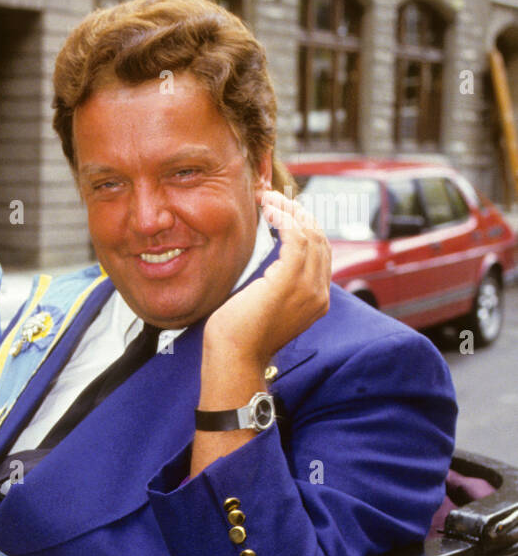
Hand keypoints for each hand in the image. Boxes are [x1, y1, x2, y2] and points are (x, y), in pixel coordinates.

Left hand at [203, 190, 330, 373]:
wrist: (234, 356)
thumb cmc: (239, 335)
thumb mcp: (266, 307)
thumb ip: (277, 289)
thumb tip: (271, 273)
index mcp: (316, 300)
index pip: (321, 254)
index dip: (305, 227)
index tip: (283, 212)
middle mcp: (319, 294)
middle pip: (321, 240)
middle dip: (299, 213)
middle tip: (275, 198)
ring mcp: (308, 288)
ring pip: (310, 234)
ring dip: (289, 211)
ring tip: (268, 199)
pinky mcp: (289, 282)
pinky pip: (296, 238)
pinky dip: (284, 219)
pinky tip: (269, 211)